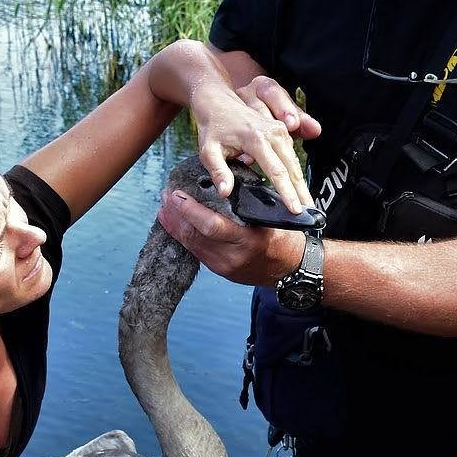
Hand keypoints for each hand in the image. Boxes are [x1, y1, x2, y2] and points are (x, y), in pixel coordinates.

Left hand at [158, 189, 303, 285]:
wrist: (292, 270)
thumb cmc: (286, 238)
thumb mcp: (272, 219)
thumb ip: (248, 206)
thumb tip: (222, 185)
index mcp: (249, 241)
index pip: (211, 226)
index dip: (190, 210)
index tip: (177, 195)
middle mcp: (234, 257)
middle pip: (195, 236)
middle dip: (176, 216)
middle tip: (165, 197)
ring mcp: (225, 267)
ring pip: (192, 246)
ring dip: (175, 227)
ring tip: (164, 210)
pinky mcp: (221, 271)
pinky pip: (197, 253)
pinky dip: (184, 237)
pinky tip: (175, 226)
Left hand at [189, 78, 315, 215]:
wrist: (218, 101)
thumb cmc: (212, 127)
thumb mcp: (208, 150)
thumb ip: (218, 172)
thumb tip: (226, 193)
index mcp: (256, 138)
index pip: (276, 172)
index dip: (287, 193)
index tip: (295, 210)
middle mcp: (272, 133)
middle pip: (292, 168)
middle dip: (301, 193)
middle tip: (310, 214)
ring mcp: (279, 131)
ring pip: (295, 162)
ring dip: (302, 184)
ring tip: (308, 206)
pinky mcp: (280, 131)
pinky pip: (292, 155)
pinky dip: (296, 173)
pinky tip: (299, 189)